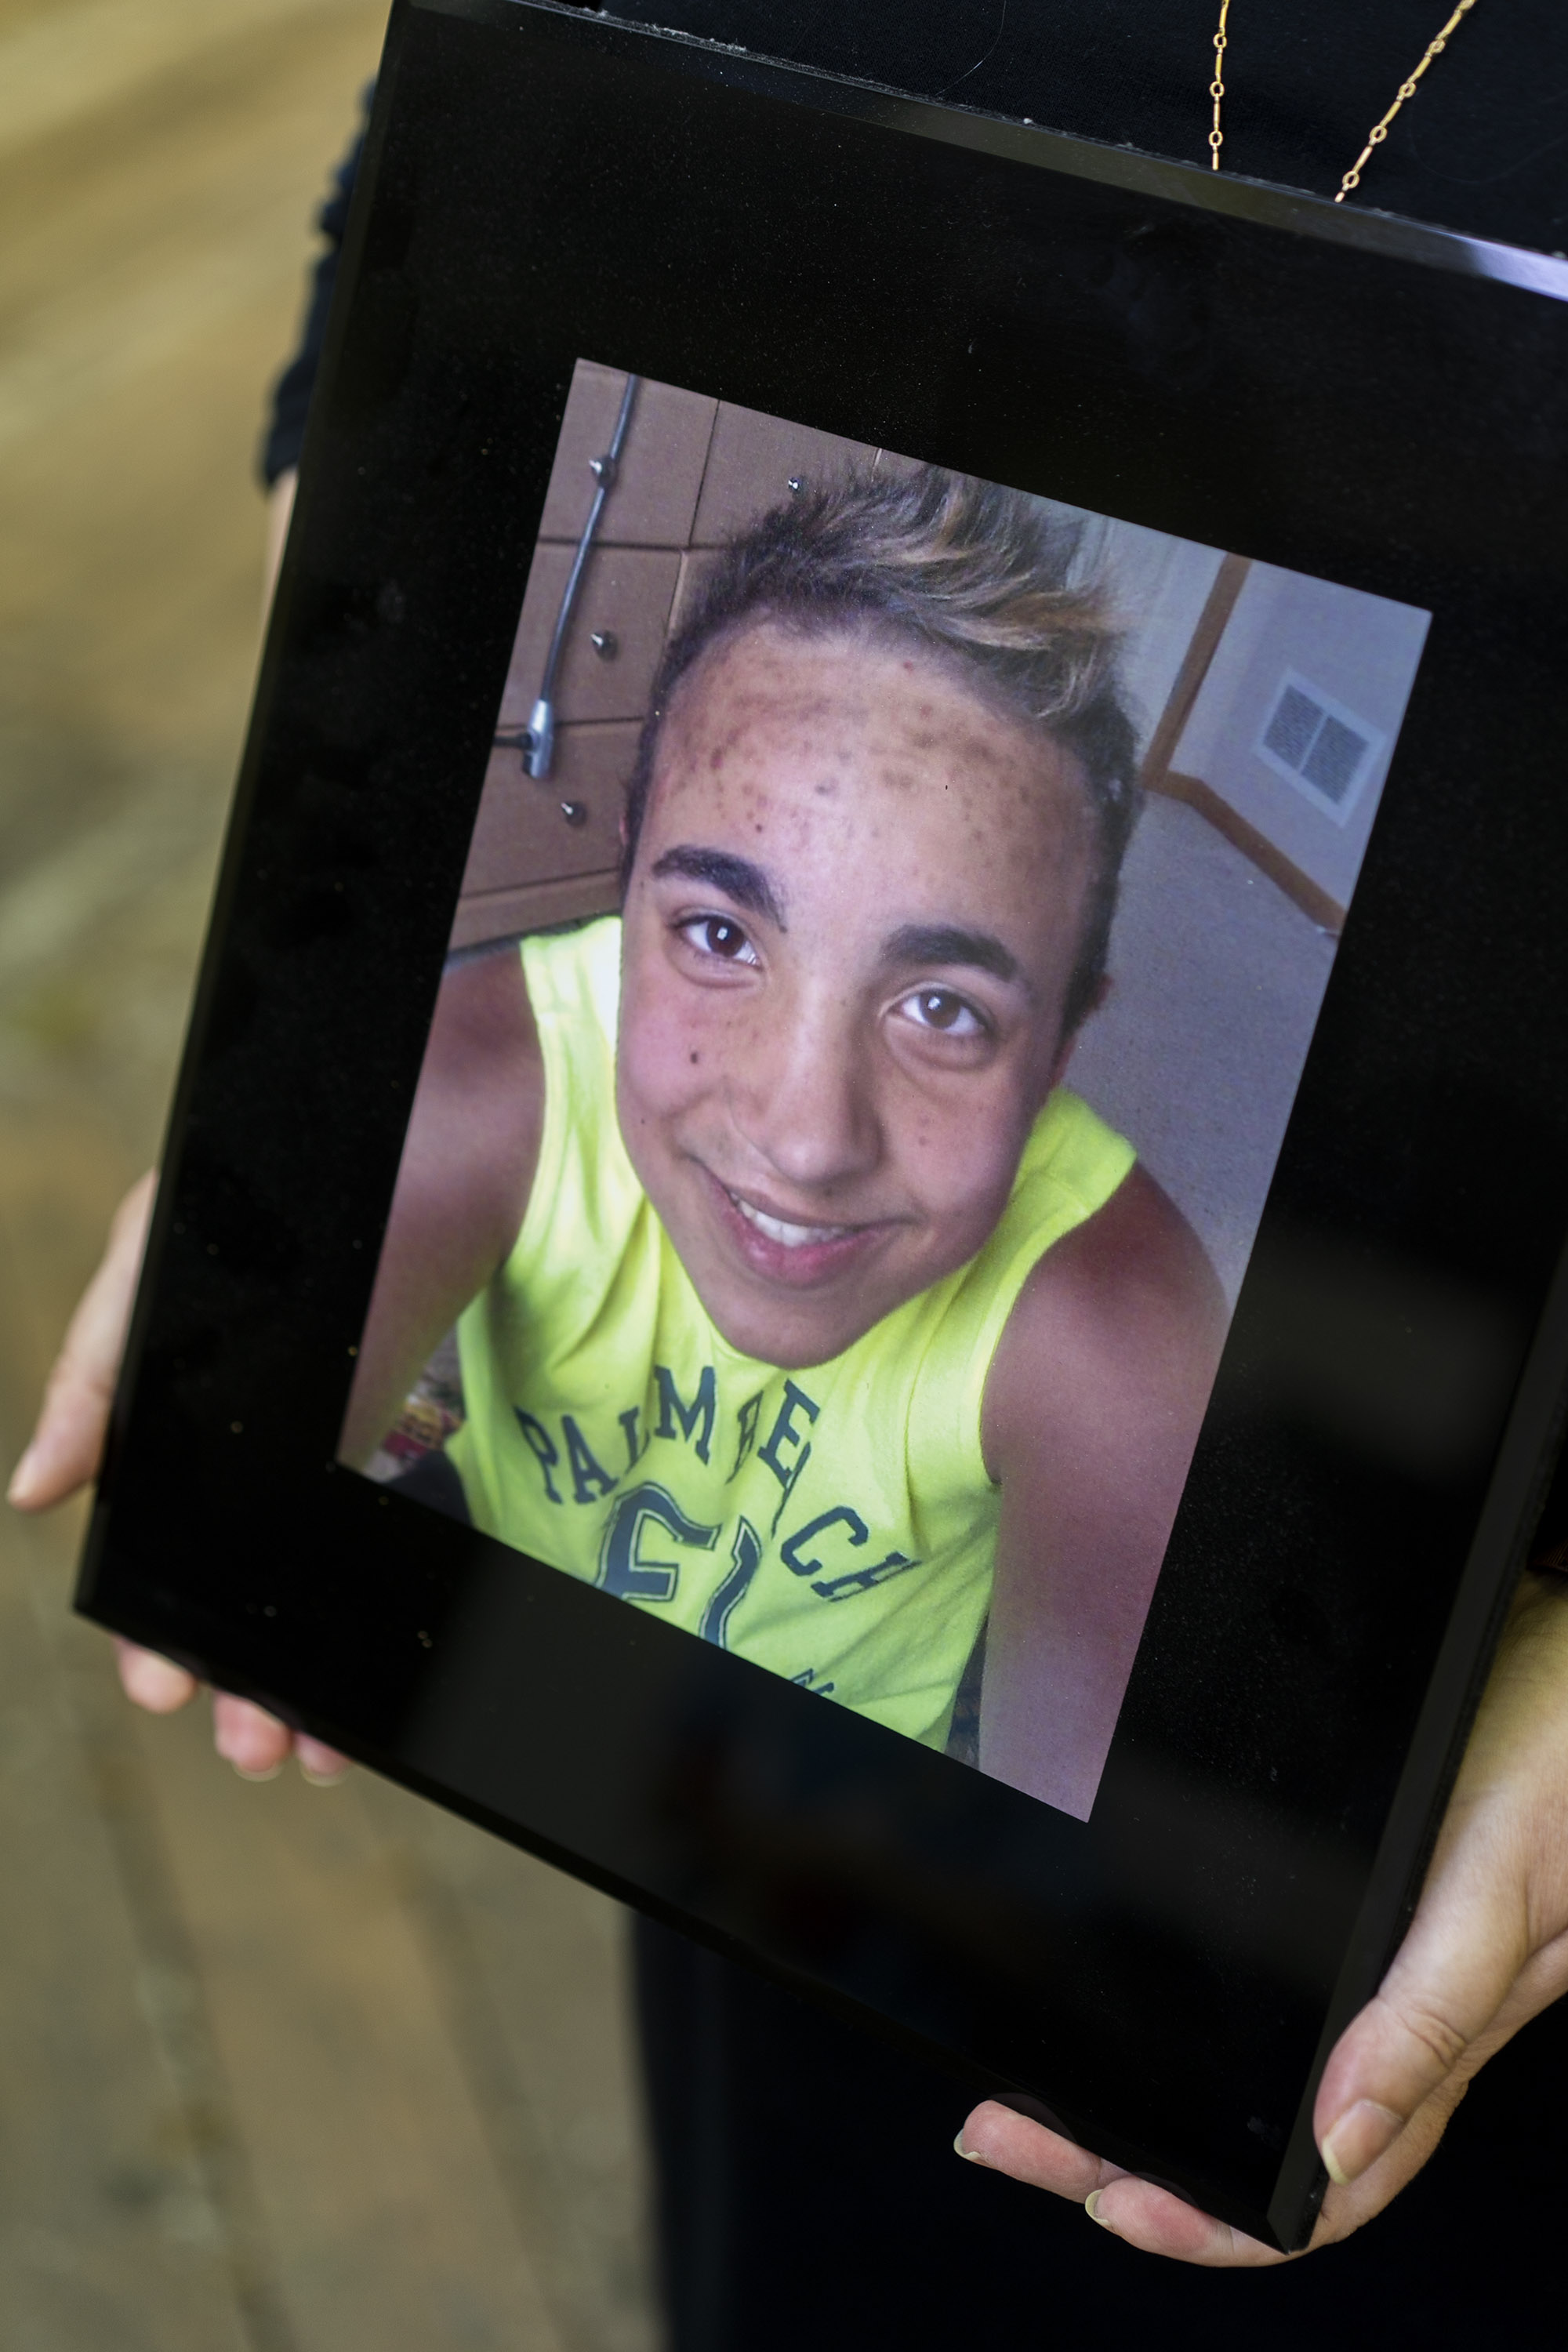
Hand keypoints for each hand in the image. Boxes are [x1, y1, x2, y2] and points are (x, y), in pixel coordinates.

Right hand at [8, 1171, 347, 1784]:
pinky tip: (376, 1680)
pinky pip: (375, 1550)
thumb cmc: (258, 1184)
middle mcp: (240, 1447)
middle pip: (235, 1587)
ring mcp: (318, 1448)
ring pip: (305, 1587)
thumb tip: (31, 1498)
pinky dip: (370, 1617)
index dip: (158, 1627)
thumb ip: (93, 1377)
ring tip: (309, 1747)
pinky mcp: (392, 1437)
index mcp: (169, 1418)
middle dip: (240, 1675)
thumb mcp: (152, 1264)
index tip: (166, 1691)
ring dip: (303, 1669)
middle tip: (252, 1750)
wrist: (411, 1123)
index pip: (159, 1547)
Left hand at [954, 1567, 1567, 2260]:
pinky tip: (1113, 1986)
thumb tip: (1342, 2143)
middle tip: (1002, 2129)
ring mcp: (1377, 1963)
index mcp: (1427, 2041)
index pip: (1316, 2193)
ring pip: (1249, 2078)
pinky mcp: (1361, 1898)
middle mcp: (1394, 2019)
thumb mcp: (1500, 1891)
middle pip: (1255, 2145)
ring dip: (1137, 2090)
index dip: (1212, 2224)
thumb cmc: (1562, 1759)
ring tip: (1030, 2082)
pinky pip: (1263, 1990)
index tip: (1106, 2202)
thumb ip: (1431, 2018)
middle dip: (1123, 2155)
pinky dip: (1177, 2006)